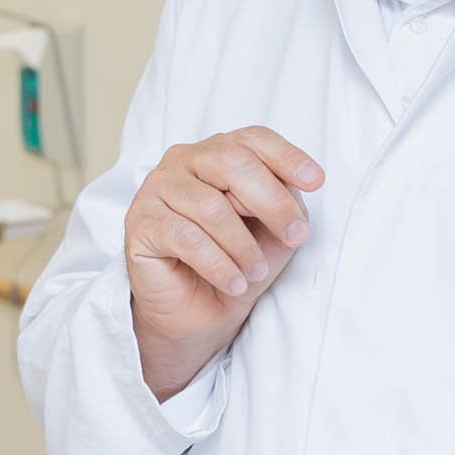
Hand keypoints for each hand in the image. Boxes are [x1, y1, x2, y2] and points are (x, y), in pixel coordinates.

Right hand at [124, 126, 322, 402]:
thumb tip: (286, 191)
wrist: (196, 315)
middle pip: (231, 161)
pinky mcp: (139, 225)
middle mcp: (182, 162)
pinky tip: (235, 283)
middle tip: (295, 236)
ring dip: (243, 245)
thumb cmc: (234, 264)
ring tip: (257, 272)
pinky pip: (186, 238)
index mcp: (216, 154)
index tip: (315, 181)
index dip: (286, 156)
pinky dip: (218, 264)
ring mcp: (156, 190)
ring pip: (209, 206)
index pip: (252, 139)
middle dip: (271, 201)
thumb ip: (278, 203)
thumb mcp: (271, 231)